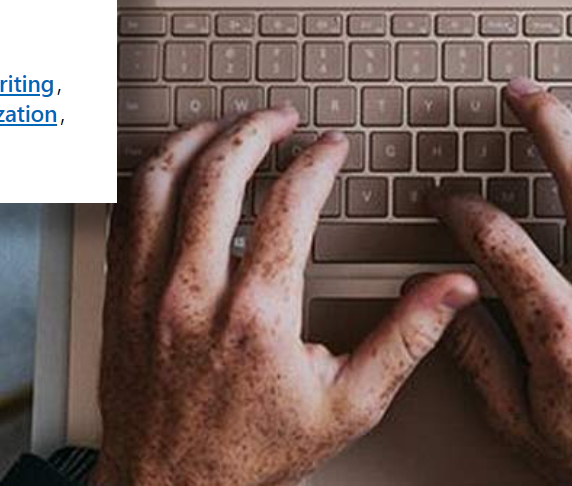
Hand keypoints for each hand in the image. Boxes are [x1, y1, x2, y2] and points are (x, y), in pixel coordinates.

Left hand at [95, 107, 477, 485]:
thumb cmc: (255, 454)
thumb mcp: (349, 405)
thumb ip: (405, 338)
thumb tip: (453, 290)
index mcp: (258, 315)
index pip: (289, 204)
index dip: (316, 163)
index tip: (331, 150)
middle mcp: (194, 295)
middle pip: (218, 175)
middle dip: (256, 131)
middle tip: (281, 119)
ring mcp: (147, 294)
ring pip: (161, 182)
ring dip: (197, 140)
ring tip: (227, 126)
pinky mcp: (118, 300)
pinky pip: (125, 215)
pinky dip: (152, 178)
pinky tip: (174, 168)